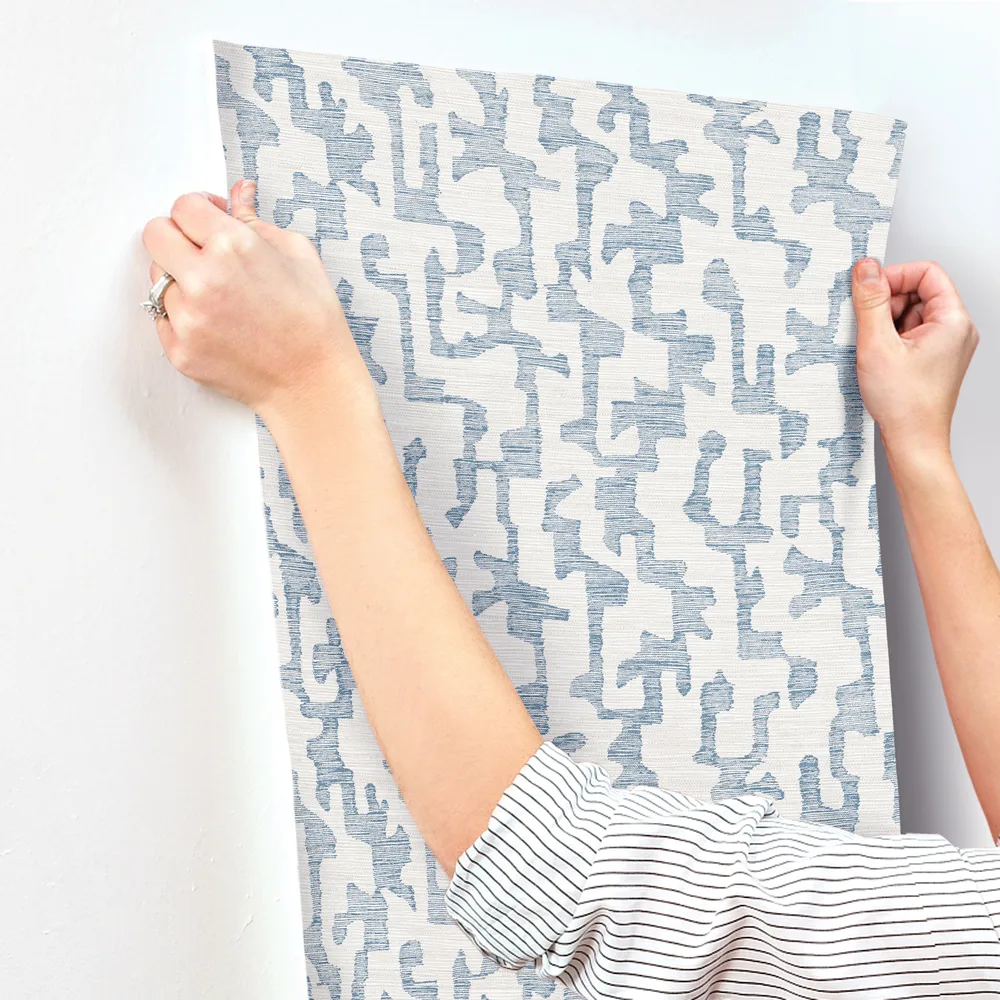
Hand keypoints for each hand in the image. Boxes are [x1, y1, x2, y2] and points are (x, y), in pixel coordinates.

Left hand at [141, 179, 371, 420]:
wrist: (313, 382)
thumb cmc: (314, 321)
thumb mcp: (298, 255)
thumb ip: (256, 220)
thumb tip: (239, 192)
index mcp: (233, 246)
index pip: (183, 206)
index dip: (198, 210)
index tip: (209, 222)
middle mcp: (203, 279)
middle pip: (155, 234)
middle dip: (177, 237)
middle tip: (202, 253)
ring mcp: (187, 317)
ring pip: (158, 279)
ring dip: (180, 281)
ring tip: (219, 298)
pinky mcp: (179, 350)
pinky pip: (163, 318)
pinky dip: (183, 317)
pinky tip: (217, 324)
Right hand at [852, 257, 978, 463]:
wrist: (914, 442)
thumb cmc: (905, 404)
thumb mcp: (877, 345)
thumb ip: (870, 301)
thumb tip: (865, 269)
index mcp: (953, 321)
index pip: (927, 273)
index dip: (894, 276)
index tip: (868, 289)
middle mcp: (956, 330)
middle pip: (918, 292)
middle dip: (887, 302)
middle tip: (867, 324)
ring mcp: (946, 346)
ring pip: (911, 314)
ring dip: (886, 322)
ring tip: (874, 348)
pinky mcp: (933, 360)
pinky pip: (910, 334)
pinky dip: (890, 339)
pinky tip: (878, 357)